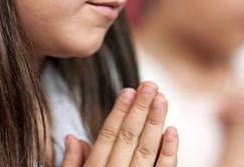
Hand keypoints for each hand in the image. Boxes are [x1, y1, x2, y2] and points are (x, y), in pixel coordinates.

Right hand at [62, 82, 178, 166]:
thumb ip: (72, 164)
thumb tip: (72, 137)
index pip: (107, 137)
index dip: (118, 112)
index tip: (128, 90)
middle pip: (127, 138)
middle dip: (139, 109)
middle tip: (150, 85)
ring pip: (146, 151)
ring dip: (154, 123)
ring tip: (161, 98)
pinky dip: (168, 152)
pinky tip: (172, 131)